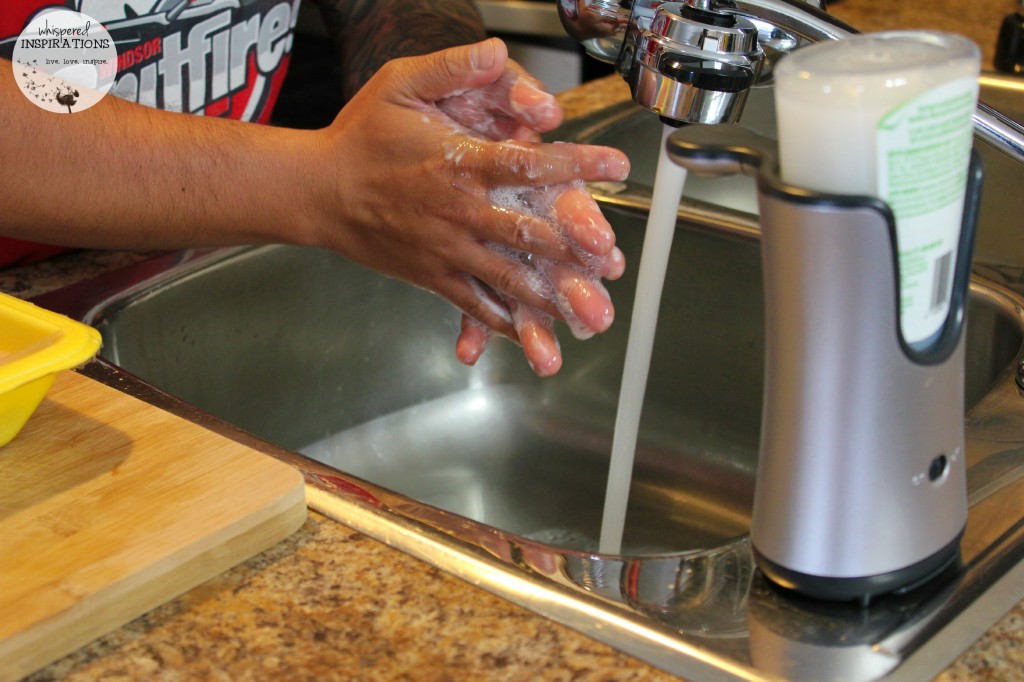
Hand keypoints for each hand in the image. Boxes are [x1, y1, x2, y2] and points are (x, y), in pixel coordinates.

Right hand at [304, 38, 628, 374]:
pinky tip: (533, 333)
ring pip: (509, 279)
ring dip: (550, 295)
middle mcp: (459, 212)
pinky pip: (475, 304)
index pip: (529, 165)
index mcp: (459, 164)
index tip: (616, 166)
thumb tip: (496, 49)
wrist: (318, 193)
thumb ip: (451, 66)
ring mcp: (447, 250)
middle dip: (574, 247)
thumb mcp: (399, 84)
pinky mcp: (434, 276)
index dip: (578, 164)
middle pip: (528, 234)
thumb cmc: (361, 137)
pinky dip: (506, 322)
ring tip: (586, 311)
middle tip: (610, 258)